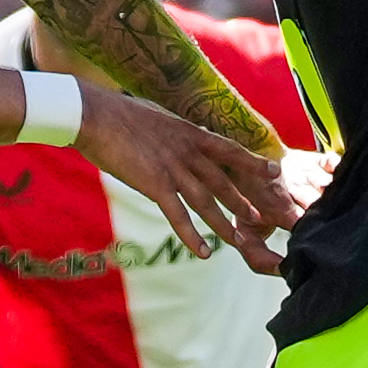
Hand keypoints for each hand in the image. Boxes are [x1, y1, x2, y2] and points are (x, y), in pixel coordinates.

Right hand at [73, 82, 292, 270]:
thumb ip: (169, 132)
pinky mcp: (155, 184)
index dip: (252, 162)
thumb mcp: (154, 118)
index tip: (273, 170)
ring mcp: (173, 167)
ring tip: (239, 242)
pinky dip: (192, 236)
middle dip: (242, 202)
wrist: (94, 115)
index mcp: (188, 132)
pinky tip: (203, 252)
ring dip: (223, 224)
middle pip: (221, 181)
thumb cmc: (117, 115)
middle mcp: (187, 150)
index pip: (229, 149)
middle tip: (261, 219)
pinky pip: (178, 215)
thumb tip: (171, 134)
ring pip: (206, 201)